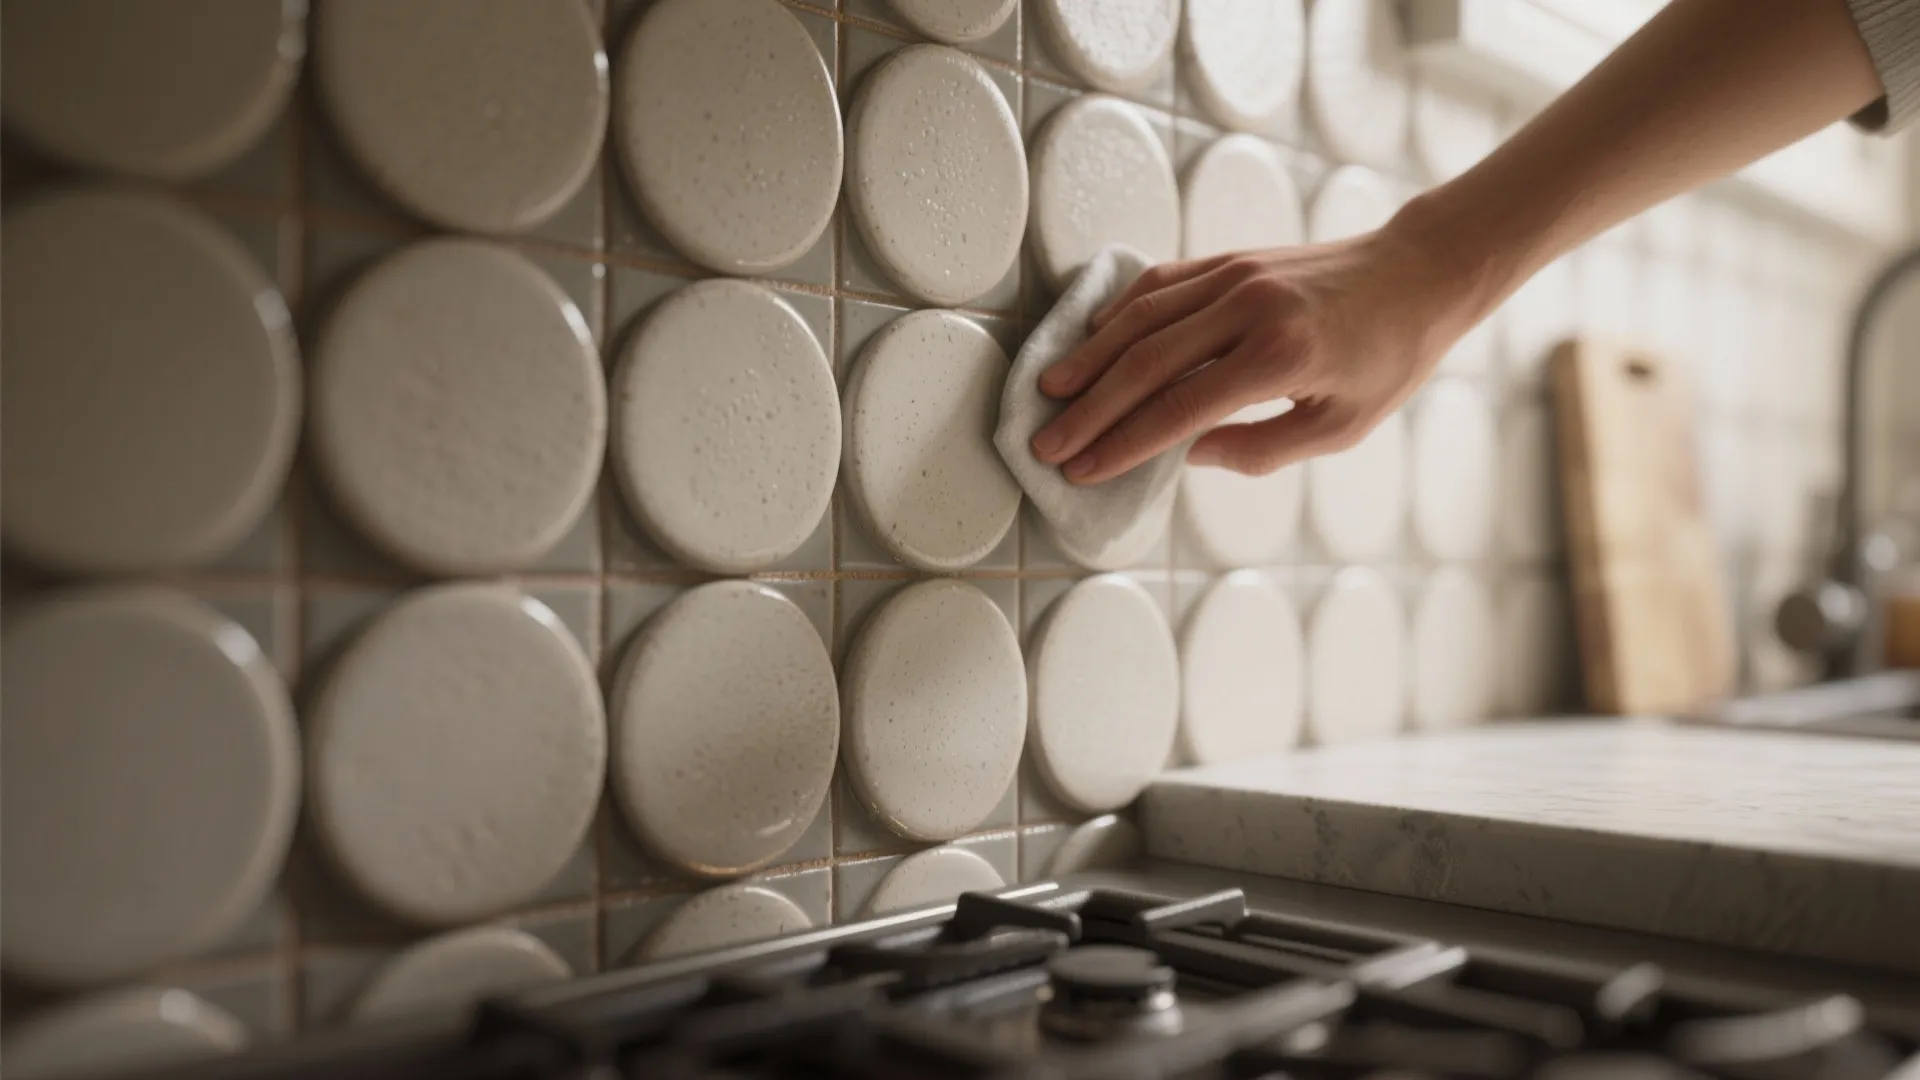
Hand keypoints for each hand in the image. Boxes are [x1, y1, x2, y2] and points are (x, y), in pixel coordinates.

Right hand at [1028, 217, 1477, 484]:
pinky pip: (1160, 283)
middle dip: (1090, 409)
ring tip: (1051, 392)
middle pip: (1145, 362)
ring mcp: (1236, 275)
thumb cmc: (1386, 359)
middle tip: (1046, 444)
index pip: (1178, 409)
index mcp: (1280, 358)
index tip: (1084, 471)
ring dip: (1089, 357)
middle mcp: (1249, 308)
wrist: (1418, 273)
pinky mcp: (1230, 258)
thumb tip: (1186, 456)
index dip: (1123, 445)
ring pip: (1141, 316)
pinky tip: (1091, 339)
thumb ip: (1259, 447)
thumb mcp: (1339, 426)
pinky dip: (1118, 311)